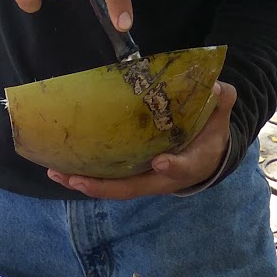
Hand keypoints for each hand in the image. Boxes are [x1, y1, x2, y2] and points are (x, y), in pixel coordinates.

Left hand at [47, 81, 236, 199]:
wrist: (207, 157)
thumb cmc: (210, 135)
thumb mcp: (219, 118)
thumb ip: (220, 102)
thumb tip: (218, 88)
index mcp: (189, 165)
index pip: (182, 169)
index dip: (173, 167)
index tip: (161, 161)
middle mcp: (162, 179)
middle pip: (132, 188)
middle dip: (102, 186)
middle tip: (76, 180)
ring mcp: (144, 181)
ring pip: (113, 188)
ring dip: (84, 183)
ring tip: (56, 174)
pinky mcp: (130, 177)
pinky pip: (106, 181)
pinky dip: (84, 176)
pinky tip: (60, 169)